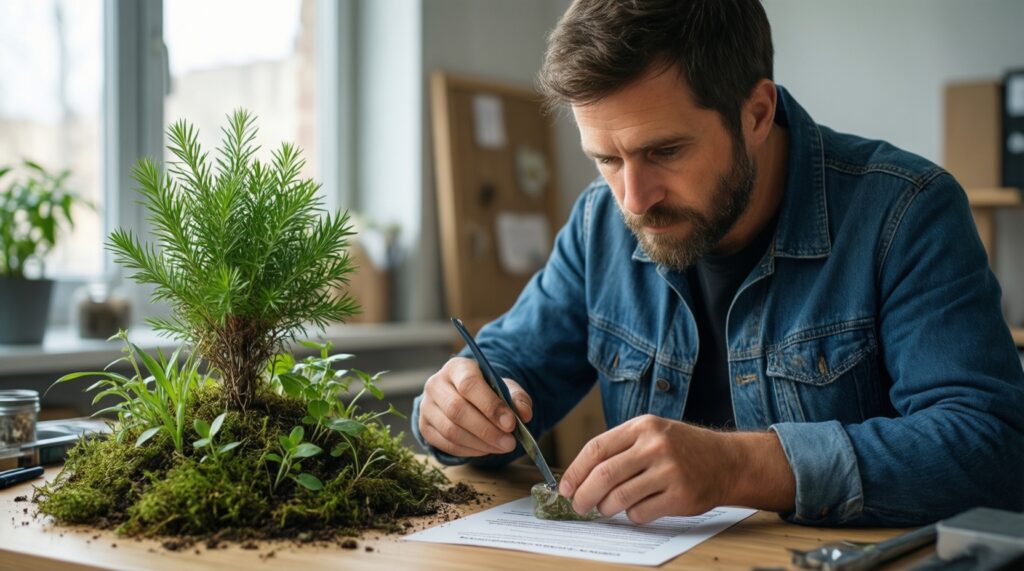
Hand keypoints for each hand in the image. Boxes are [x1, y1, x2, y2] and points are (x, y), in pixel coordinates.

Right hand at [418, 357, 532, 456]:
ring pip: (451, 430)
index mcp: (456, 368)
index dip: (490, 406)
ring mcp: (427, 406)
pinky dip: (469, 450)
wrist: (463, 396)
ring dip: (480, 443)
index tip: (511, 423)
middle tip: (509, 442)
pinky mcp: (425, 426)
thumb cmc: (486, 390)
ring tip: (501, 447)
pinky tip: (486, 449)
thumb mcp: (504, 387)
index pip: (469, 384)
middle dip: (487, 430)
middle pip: (457, 410)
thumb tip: (524, 415)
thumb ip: (517, 398)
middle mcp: (436, 384)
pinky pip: (446, 444)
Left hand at [559, 415, 794, 523]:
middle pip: (604, 475)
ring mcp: (669, 470)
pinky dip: (632, 515)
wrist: (726, 461)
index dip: (576, 471)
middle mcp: (655, 445)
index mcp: (642, 426)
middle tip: (579, 506)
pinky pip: (641, 512)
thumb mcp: (652, 433)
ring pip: (619, 497)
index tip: (566, 488)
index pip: (596, 448)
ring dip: (606, 508)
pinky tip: (638, 509)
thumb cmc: (682, 448)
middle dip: (584, 495)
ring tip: (606, 508)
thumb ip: (620, 448)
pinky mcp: (679, 495)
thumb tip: (580, 476)